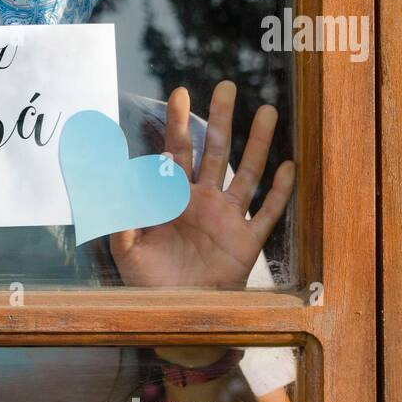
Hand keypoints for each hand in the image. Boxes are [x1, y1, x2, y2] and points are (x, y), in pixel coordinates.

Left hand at [109, 80, 294, 289]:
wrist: (174, 314)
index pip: (176, 152)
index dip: (178, 124)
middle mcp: (203, 201)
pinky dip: (279, 191)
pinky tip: (289, 166)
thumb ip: (120, 218)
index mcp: (173, 198)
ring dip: (258, 144)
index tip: (180, 93)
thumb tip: (111, 186)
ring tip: (268, 111)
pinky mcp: (246, 241)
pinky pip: (267, 212)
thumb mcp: (126, 250)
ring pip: (246, 173)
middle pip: (214, 151)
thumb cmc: (148, 283)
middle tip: (227, 86)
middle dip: (221, 119)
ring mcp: (227, 218)